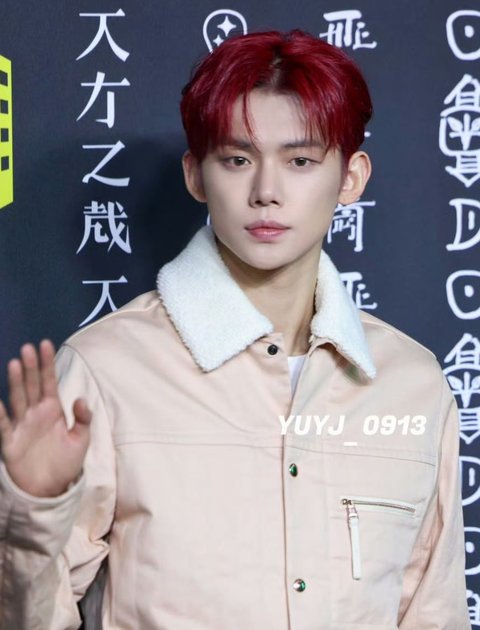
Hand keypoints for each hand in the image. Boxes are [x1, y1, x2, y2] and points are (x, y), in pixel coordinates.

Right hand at [0, 340, 91, 497]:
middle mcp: (35, 413)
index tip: (45, 344)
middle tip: (28, 348)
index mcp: (52, 409)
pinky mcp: (11, 442)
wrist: (51, 489)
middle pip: (32, 385)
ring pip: (18, 399)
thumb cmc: (66, 462)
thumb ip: (83, 418)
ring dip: (16, 382)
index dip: (47, 363)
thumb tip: (80, 398)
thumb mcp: (81, 439)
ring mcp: (22, 425)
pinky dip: (0, 415)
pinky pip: (4, 426)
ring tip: (15, 364)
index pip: (49, 381)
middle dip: (30, 367)